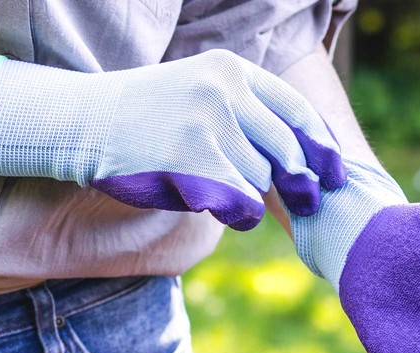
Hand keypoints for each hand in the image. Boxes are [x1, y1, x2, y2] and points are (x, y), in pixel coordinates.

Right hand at [0, 50, 344, 229]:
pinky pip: (241, 202)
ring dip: (251, 195)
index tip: (337, 172)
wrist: (81, 122)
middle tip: (310, 203)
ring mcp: (206, 125)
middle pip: (286, 150)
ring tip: (220, 190)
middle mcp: (223, 91)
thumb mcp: (197, 92)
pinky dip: (240, 214)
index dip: (323, 145)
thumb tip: (304, 154)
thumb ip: (244, 110)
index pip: (295, 110)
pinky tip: (226, 211)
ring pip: (260, 179)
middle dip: (302, 182)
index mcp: (230, 70)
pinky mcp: (190, 161)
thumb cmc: (145, 117)